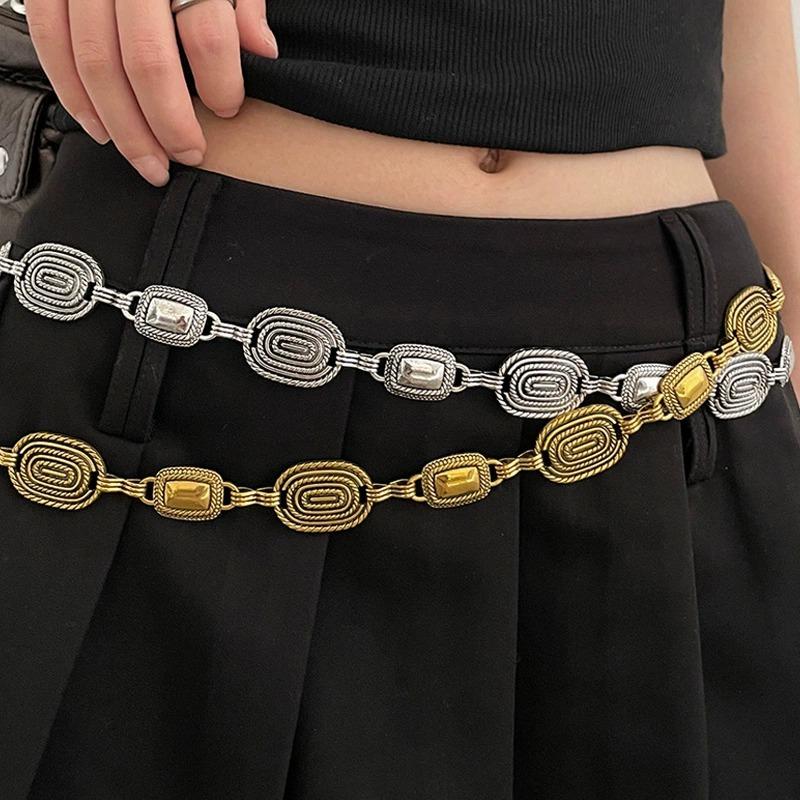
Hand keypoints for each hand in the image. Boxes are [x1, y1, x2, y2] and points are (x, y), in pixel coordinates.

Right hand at [25, 0, 277, 185]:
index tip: (227, 110)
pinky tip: (99, 129)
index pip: (207, 35)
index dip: (220, 84)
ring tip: (148, 161)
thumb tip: (263, 49)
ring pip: (96, 64)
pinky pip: (50, 42)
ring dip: (123, 126)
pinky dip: (72, 94)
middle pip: (147, 62)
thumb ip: (248, 1)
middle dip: (168, 125)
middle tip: (186, 156)